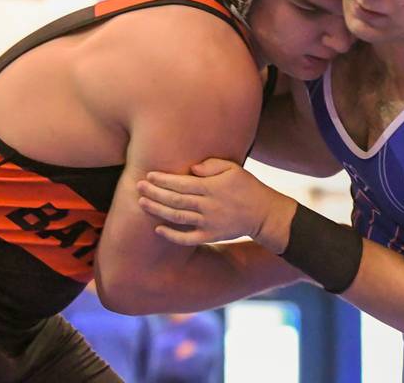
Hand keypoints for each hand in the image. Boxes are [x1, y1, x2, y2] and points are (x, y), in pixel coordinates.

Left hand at [136, 158, 293, 250]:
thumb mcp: (234, 169)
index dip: (163, 179)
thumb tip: (191, 169)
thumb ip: (212, 165)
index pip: (181, 183)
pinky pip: (187, 238)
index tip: (149, 175)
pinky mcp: (210, 236)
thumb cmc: (248, 187)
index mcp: (212, 187)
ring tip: (142, 203)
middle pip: (175, 199)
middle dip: (155, 193)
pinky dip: (171, 235)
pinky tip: (157, 229)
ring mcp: (208, 222)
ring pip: (177, 217)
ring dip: (157, 210)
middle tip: (138, 187)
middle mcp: (208, 205)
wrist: (264, 214)